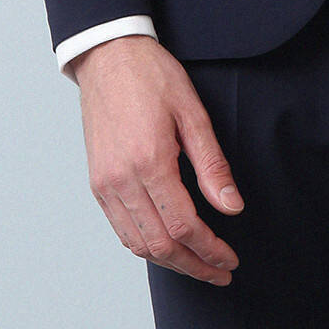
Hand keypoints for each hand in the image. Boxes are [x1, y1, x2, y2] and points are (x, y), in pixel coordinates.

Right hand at [71, 34, 243, 283]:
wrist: (108, 56)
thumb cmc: (152, 76)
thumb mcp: (193, 112)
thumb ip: (212, 165)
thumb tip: (232, 207)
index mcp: (150, 161)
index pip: (184, 225)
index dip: (210, 249)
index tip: (230, 259)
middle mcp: (122, 179)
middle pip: (160, 244)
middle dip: (193, 265)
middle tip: (220, 272)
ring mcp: (105, 184)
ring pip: (137, 244)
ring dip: (170, 262)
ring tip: (198, 265)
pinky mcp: (97, 182)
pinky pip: (120, 228)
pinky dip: (144, 246)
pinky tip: (166, 245)